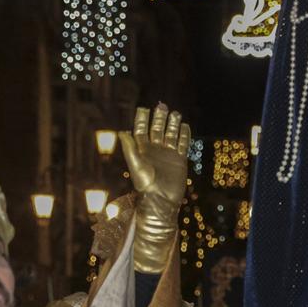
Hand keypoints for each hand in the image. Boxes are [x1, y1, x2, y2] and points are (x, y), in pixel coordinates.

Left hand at [120, 105, 191, 273]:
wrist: (161, 200)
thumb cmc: (146, 185)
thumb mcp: (136, 165)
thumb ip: (130, 148)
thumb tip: (122, 131)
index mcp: (142, 150)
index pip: (141, 130)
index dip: (141, 119)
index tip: (143, 108)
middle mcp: (155, 150)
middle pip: (157, 129)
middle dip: (159, 118)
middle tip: (162, 106)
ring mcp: (167, 154)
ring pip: (170, 134)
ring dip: (172, 124)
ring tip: (175, 113)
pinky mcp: (179, 160)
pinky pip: (182, 144)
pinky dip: (184, 135)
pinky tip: (185, 126)